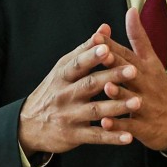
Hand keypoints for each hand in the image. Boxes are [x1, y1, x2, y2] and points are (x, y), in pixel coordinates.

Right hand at [19, 24, 138, 154]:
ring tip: (138, 102)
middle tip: (133, 71)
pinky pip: (95, 136)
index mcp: (62, 76)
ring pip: (95, 110)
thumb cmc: (53, 90)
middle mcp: (65, 95)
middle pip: (90, 85)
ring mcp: (69, 116)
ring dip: (117, 107)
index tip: (108, 48)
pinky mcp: (73, 135)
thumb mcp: (63, 69)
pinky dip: (112, 137)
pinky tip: (129, 137)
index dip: (92, 56)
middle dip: (112, 77)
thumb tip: (105, 28)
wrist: (28, 126)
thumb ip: (85, 50)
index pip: (77, 64)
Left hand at [98, 8, 166, 151]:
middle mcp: (145, 84)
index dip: (112, 45)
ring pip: (130, 98)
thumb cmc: (159, 88)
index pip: (127, 54)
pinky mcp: (145, 126)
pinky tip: (106, 123)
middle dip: (115, 64)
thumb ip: (139, 37)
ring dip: (119, 93)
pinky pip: (130, 125)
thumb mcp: (152, 61)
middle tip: (101, 55)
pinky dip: (118, 125)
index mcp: (145, 68)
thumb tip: (131, 11)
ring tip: (107, 87)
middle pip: (129, 73)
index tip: (97, 35)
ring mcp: (145, 105)